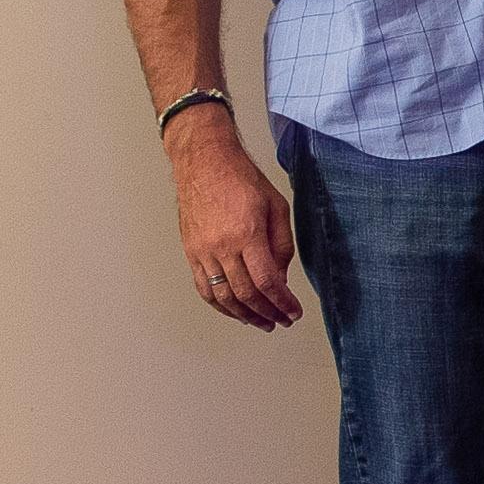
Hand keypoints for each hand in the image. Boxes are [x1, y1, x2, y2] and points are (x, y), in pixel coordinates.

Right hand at [169, 119, 301, 330]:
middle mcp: (222, 246)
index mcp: (247, 233)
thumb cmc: (240, 178)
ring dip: (244, 316)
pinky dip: (220, 305)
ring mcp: (202, 251)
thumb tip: (280, 278)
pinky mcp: (191, 252)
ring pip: (223, 297)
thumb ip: (281, 245)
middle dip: (267, 313)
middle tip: (280, 321)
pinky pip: (204, 288)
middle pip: (246, 294)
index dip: (282, 303)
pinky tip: (234, 311)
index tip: (292, 312)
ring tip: (261, 322)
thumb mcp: (276, 206)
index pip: (267, 281)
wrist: (204, 161)